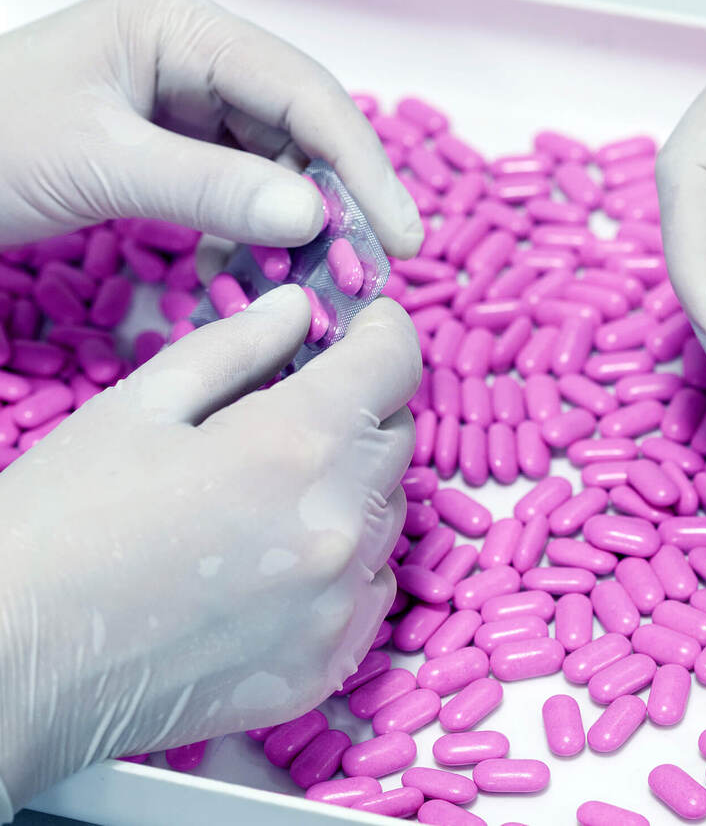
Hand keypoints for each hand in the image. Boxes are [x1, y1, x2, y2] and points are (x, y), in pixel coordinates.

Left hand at [0, 0, 420, 256]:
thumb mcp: (101, 162)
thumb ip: (211, 188)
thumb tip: (314, 220)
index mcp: (181, 25)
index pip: (304, 92)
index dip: (362, 168)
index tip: (400, 238)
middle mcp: (196, 52)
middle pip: (303, 128)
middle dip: (339, 202)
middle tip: (368, 273)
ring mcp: (187, 96)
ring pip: (281, 163)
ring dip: (303, 227)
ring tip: (321, 283)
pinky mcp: (177, 141)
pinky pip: (244, 188)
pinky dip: (259, 235)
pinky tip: (260, 274)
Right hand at [0, 286, 418, 812]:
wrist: (14, 668)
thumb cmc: (57, 526)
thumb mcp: (137, 407)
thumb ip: (236, 346)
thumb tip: (300, 309)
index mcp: (293, 446)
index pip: (396, 360)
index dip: (381, 329)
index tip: (360, 326)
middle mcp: (337, 526)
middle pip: (396, 435)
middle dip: (361, 406)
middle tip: (295, 409)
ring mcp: (338, 605)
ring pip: (389, 511)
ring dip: (352, 485)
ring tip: (271, 493)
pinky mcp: (327, 664)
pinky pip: (371, 586)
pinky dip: (344, 560)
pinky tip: (276, 560)